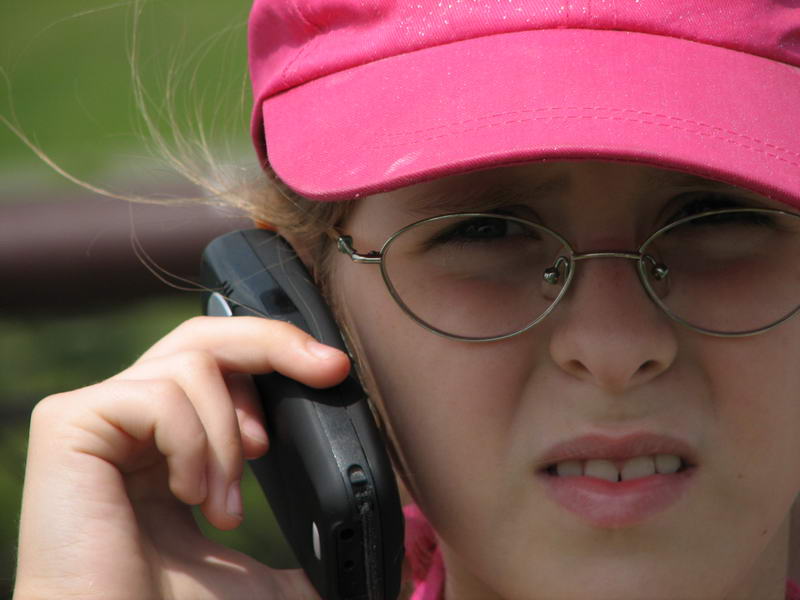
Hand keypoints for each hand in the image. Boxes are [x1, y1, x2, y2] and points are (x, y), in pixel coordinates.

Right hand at [14, 316, 349, 599]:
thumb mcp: (254, 571)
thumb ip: (299, 554)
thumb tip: (360, 562)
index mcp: (167, 439)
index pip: (220, 360)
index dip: (276, 352)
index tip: (332, 371)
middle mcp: (130, 417)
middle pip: (206, 335)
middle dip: (275, 344)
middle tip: (325, 371)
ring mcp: (98, 414)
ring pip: (193, 364)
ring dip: (227, 438)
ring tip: (222, 505)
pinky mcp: (70, 422)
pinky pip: (160, 396)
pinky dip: (193, 444)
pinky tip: (185, 495)